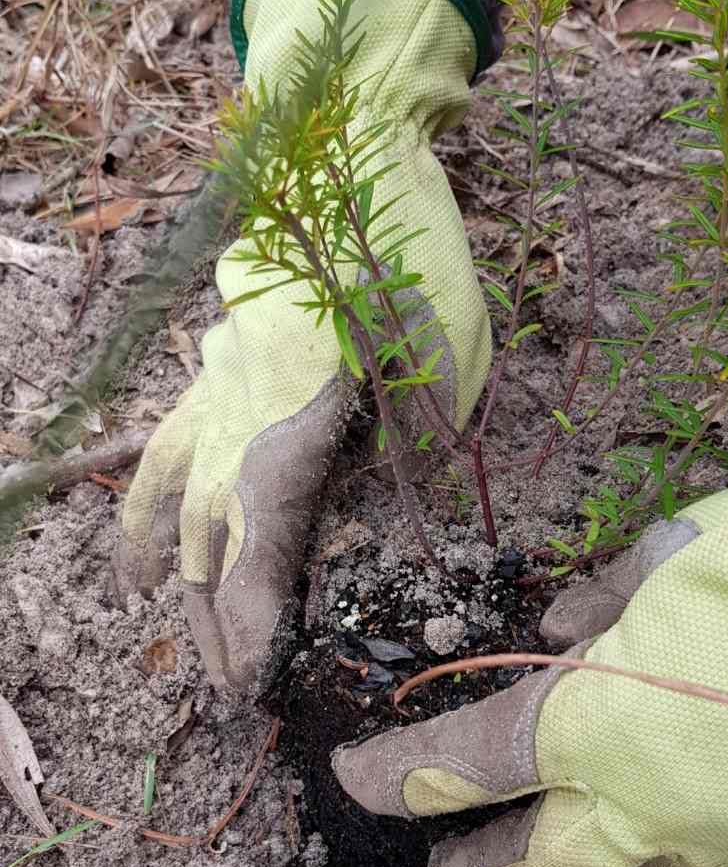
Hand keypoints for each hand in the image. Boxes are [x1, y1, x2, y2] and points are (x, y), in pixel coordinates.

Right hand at [112, 0, 489, 690]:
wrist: (338, 164)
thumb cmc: (408, 258)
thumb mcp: (449, 360)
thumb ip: (415, 452)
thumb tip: (399, 524)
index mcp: (289, 440)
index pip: (258, 569)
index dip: (254, 640)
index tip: (258, 694)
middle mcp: (233, 435)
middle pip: (211, 565)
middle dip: (222, 641)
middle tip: (237, 703)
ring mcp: (209, 408)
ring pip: (178, 528)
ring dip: (186, 602)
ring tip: (190, 660)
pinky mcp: (206, 383)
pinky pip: (158, 465)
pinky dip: (146, 524)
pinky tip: (139, 571)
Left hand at [333, 327, 727, 866]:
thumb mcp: (670, 551)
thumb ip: (603, 602)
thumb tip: (562, 628)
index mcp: (601, 719)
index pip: (471, 762)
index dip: (403, 775)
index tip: (357, 780)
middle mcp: (656, 795)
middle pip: (543, 864)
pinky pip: (722, 850)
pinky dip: (681, 844)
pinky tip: (678, 827)